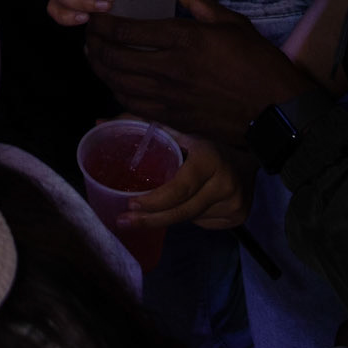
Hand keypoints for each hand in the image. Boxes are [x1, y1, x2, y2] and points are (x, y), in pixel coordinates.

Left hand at [85, 0, 315, 143]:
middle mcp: (169, 69)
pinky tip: (114, 81)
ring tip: (94, 55)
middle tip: (88, 33)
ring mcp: (169, 98)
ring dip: (100, 68)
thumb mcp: (230, 21)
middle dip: (94, 44)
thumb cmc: (257, 61)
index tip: (94, 14)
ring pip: (118, 83)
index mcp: (182, 39)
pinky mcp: (173, 118)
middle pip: (114, 58)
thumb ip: (196, 1)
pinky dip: (117, 91)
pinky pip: (133, 105)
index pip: (126, 31)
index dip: (102, 23)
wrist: (275, 110)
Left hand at [116, 127, 255, 232]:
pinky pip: (203, 224)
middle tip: (124, 222)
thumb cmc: (204, 144)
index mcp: (209, 159)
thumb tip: (99, 123)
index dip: (154, 200)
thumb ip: (140, 128)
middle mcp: (225, 184)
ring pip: (190, 219)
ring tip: (158, 206)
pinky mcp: (238, 219)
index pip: (179, 188)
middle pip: (182, 212)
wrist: (248, 159)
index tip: (130, 205)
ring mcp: (234, 205)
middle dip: (151, 219)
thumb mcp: (177, 132)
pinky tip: (188, 205)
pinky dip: (189, 216)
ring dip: (171, 215)